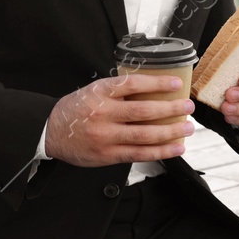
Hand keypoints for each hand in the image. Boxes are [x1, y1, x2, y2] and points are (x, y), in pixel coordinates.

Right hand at [43, 74, 195, 167]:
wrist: (50, 132)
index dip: (157, 84)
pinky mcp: (107, 155)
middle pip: (143, 111)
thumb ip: (117, 91)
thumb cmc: (74, 110)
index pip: (133, 85)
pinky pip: (139, 154)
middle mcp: (103, 114)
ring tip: (187, 128)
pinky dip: (160, 151)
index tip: (176, 84)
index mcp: (100, 93)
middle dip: (170, 109)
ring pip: (145, 135)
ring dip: (171, 132)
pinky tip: (175, 148)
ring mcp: (105, 136)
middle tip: (187, 107)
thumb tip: (151, 92)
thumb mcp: (92, 91)